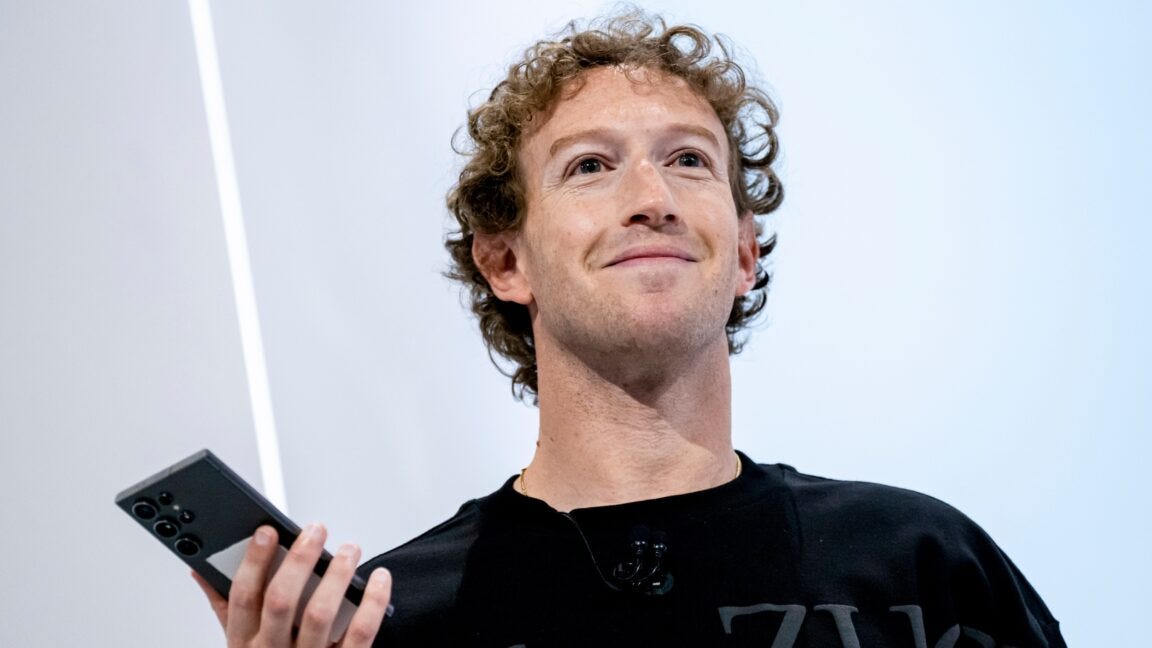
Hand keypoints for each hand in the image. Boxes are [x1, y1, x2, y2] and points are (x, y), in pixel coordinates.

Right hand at [193, 524, 391, 646]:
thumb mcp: (240, 644)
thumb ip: (225, 608)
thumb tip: (201, 571)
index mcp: (243, 644)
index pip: (242, 597)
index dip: (253, 561)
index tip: (268, 531)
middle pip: (281, 601)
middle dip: (299, 560)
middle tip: (316, 531)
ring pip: (319, 614)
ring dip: (337, 575)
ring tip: (349, 549)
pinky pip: (360, 633)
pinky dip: (373, 602)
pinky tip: (379, 579)